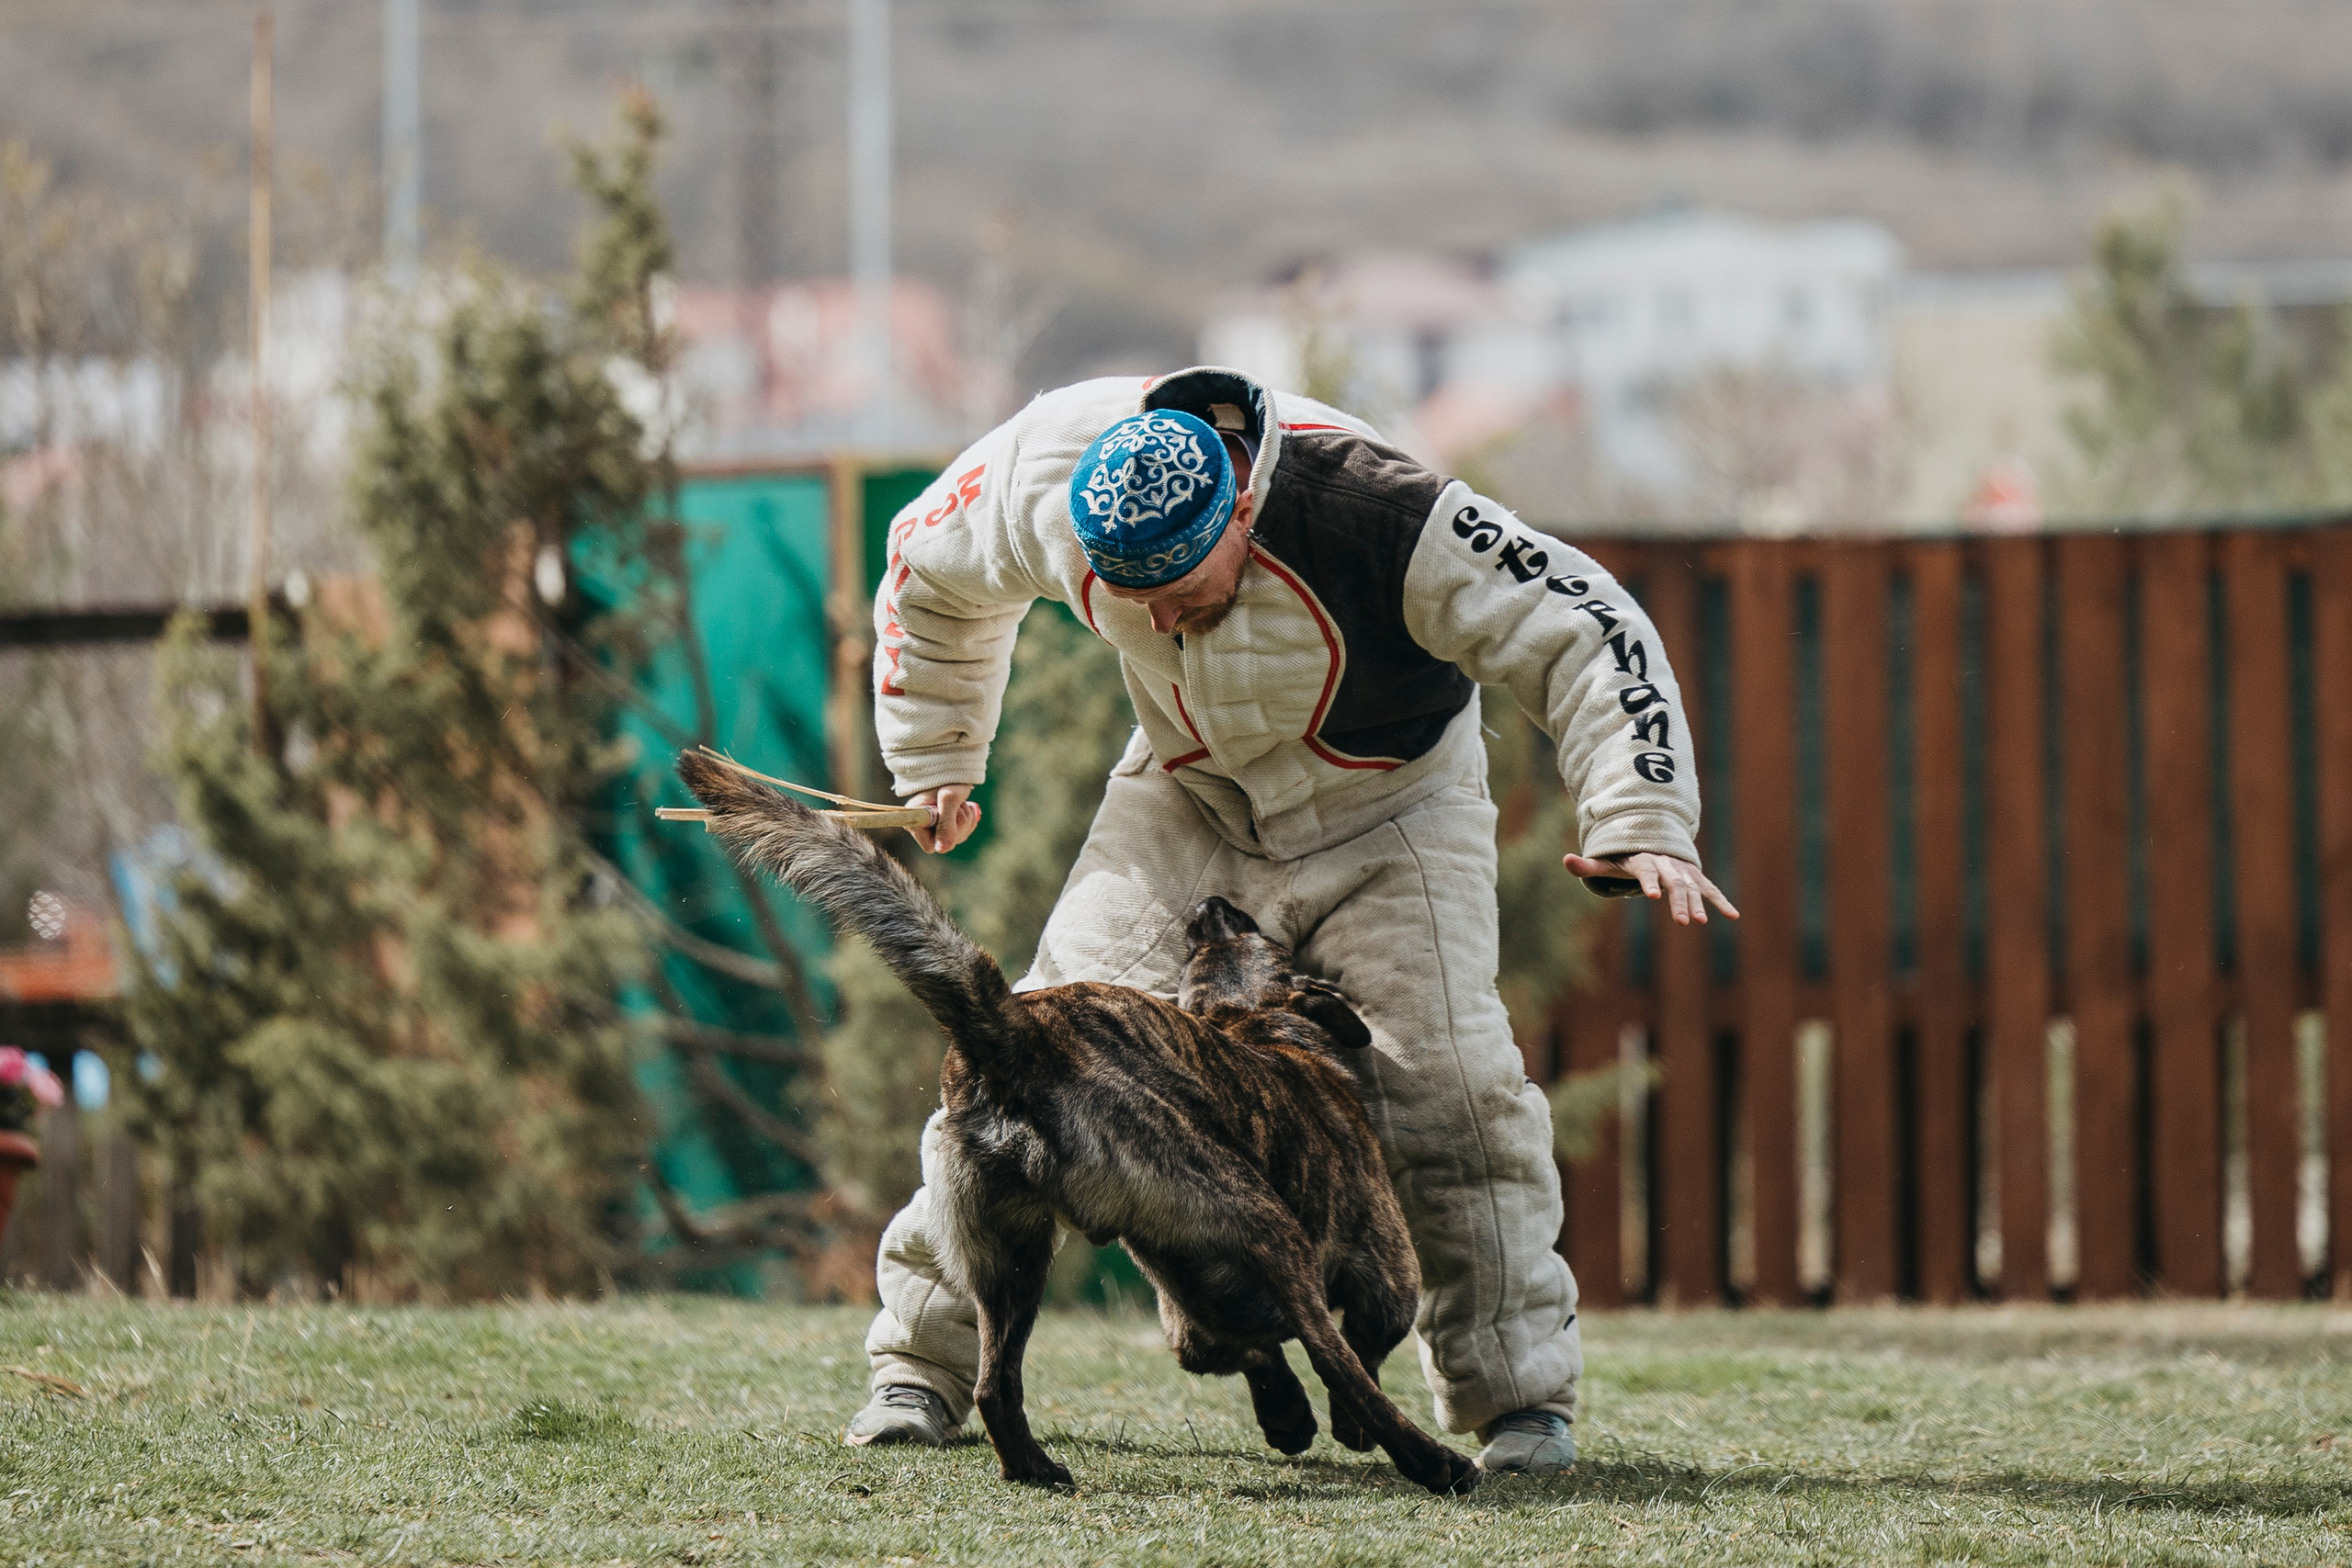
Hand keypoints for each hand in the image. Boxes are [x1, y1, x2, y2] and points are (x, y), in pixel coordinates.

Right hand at [905, 784, 980, 853]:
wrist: (953, 770)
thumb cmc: (948, 780)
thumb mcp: (949, 799)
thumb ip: (946, 824)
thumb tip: (942, 849)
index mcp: (914, 820)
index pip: (930, 846)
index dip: (943, 835)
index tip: (946, 816)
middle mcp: (921, 827)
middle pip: (945, 844)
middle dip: (958, 827)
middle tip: (957, 807)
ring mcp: (934, 828)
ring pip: (955, 840)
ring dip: (964, 822)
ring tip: (960, 804)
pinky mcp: (945, 827)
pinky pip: (961, 835)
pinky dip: (967, 822)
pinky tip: (963, 808)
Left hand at [1562, 850, 1739, 926]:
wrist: (1651, 840)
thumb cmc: (1625, 858)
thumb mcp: (1605, 862)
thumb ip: (1587, 866)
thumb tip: (1566, 860)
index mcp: (1644, 859)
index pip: (1646, 871)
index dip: (1650, 882)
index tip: (1653, 896)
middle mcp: (1666, 863)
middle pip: (1673, 882)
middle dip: (1678, 900)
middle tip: (1682, 922)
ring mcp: (1683, 869)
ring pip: (1692, 886)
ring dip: (1699, 903)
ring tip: (1701, 922)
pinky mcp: (1695, 877)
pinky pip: (1709, 889)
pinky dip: (1721, 901)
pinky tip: (1733, 916)